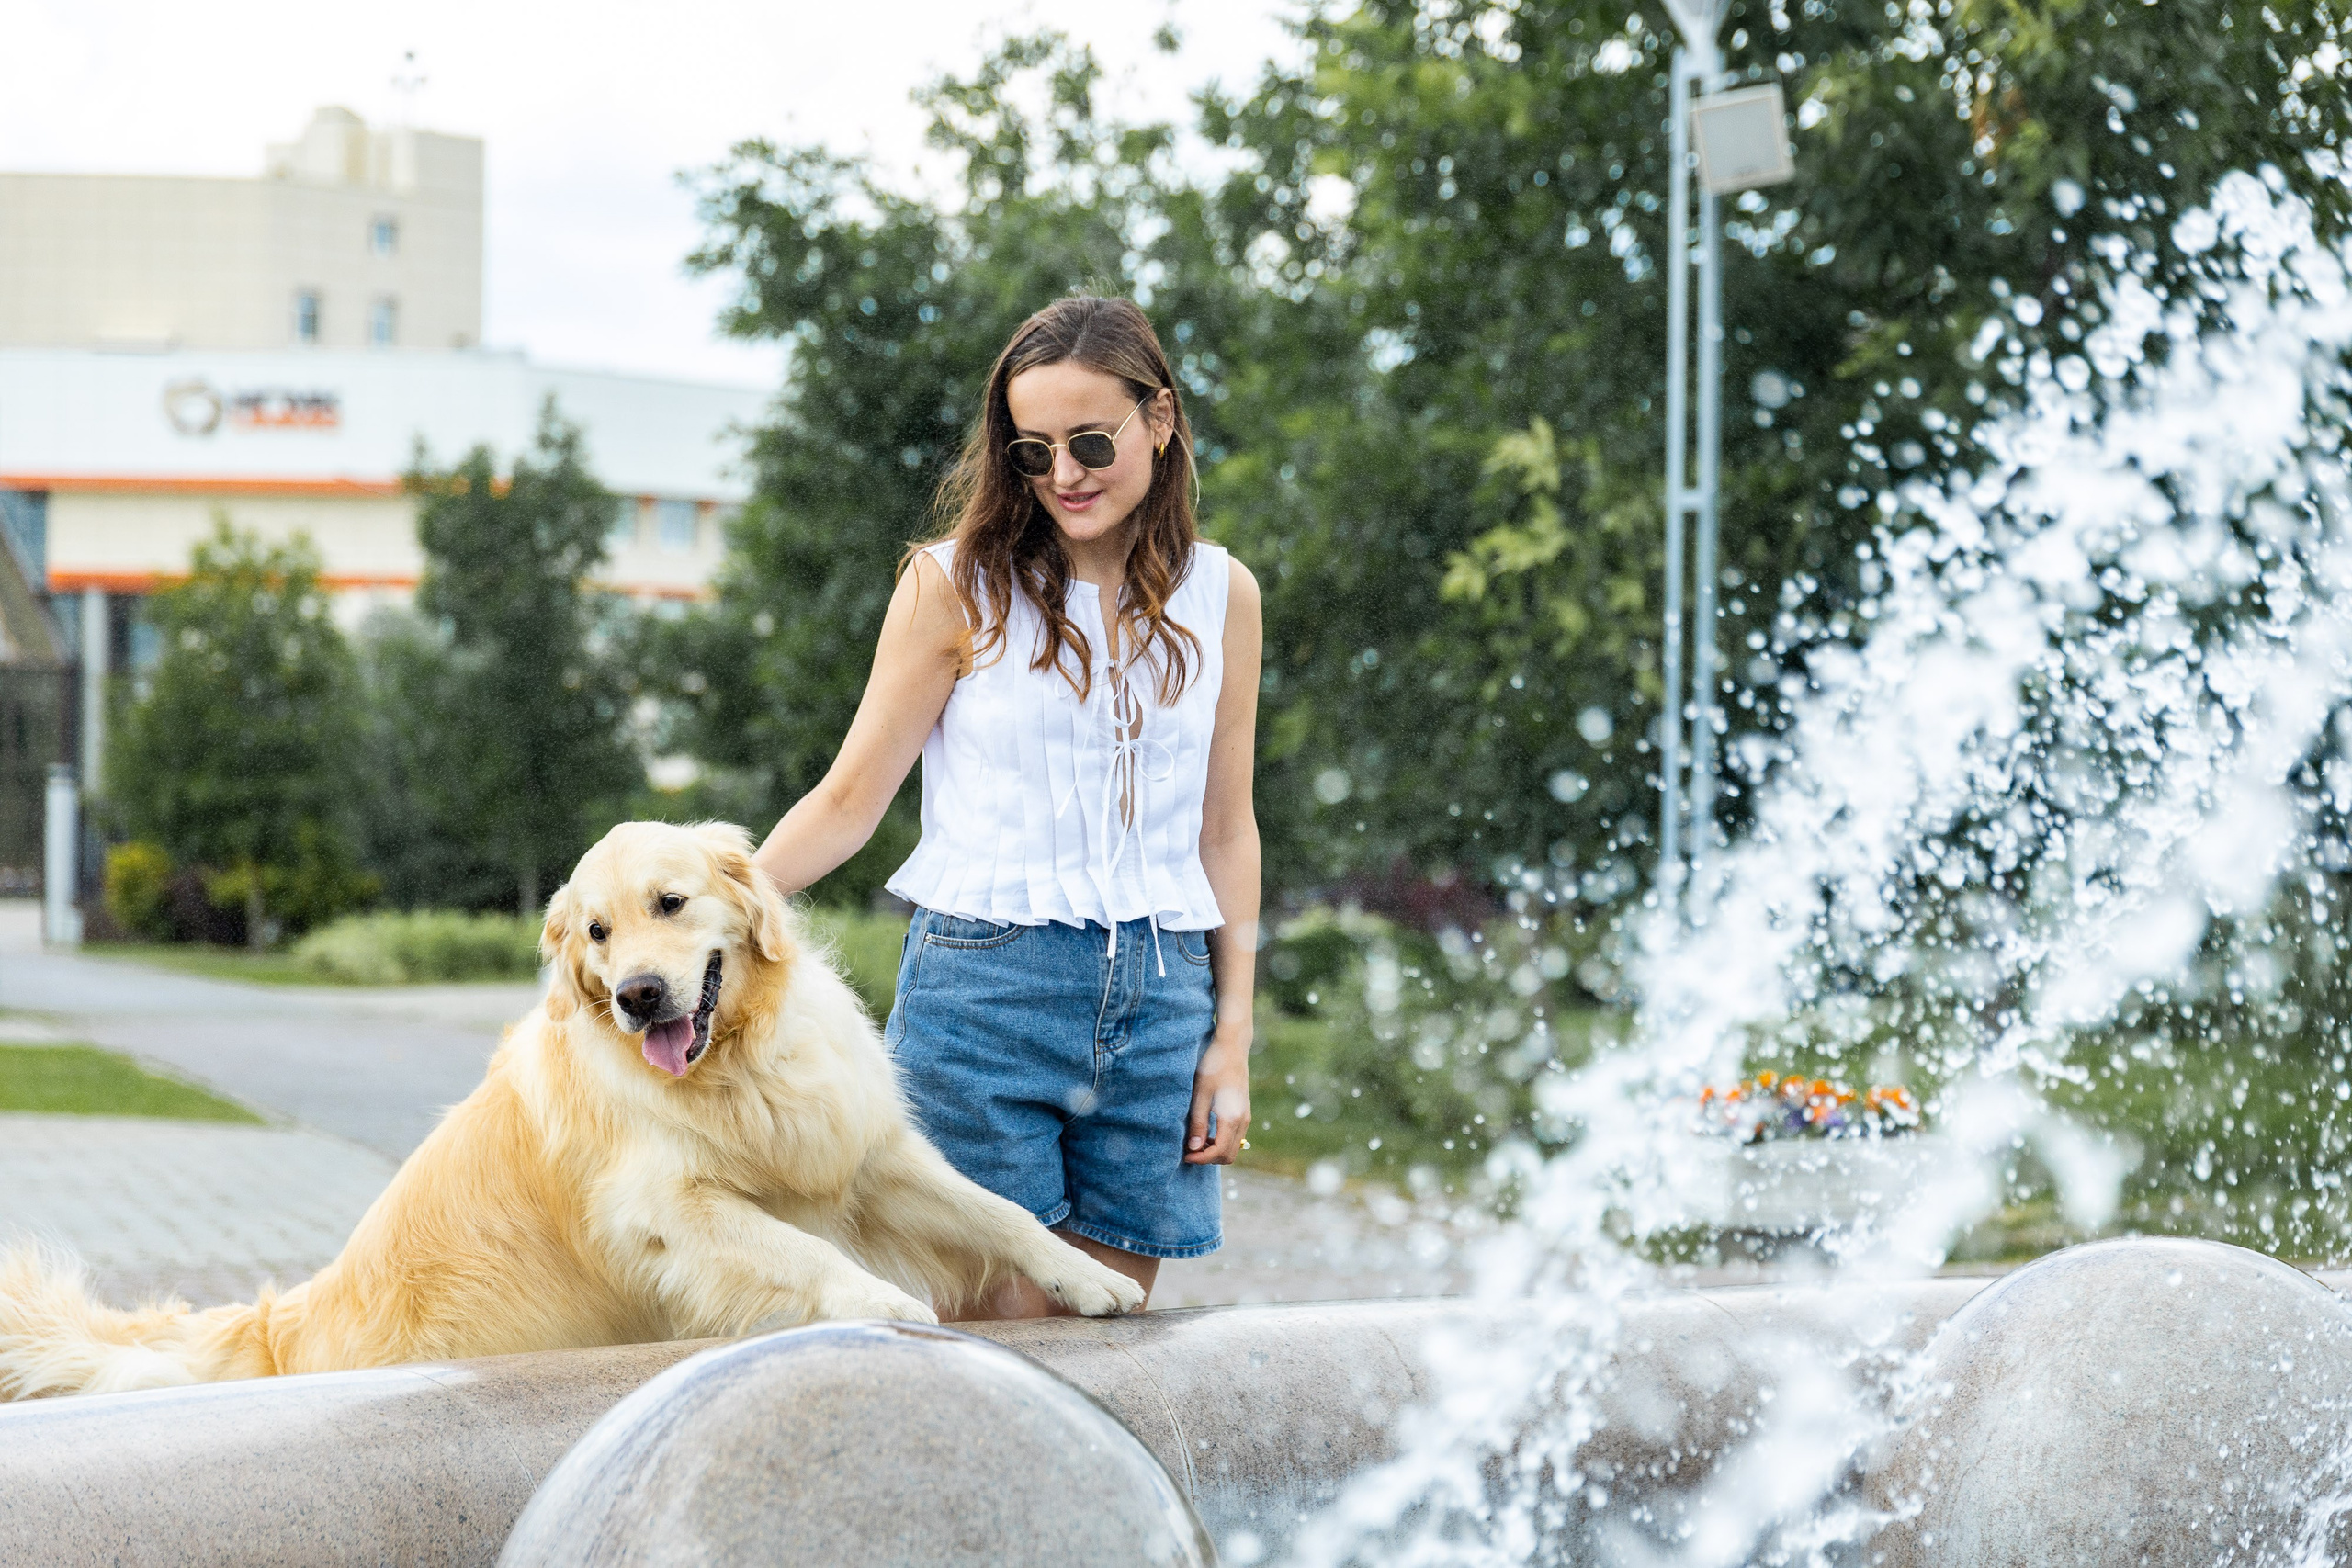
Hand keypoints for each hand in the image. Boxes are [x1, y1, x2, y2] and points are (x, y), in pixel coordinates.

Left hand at [1184, 1030, 1251, 1164]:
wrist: (1232, 1048)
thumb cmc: (1213, 1067)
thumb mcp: (1200, 1095)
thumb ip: (1198, 1123)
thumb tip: (1193, 1148)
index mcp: (1231, 1118)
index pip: (1218, 1152)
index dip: (1201, 1159)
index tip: (1185, 1155)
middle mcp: (1243, 1121)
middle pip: (1228, 1156)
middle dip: (1208, 1158)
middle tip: (1188, 1150)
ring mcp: (1246, 1117)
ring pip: (1233, 1148)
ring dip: (1214, 1151)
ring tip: (1195, 1141)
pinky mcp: (1244, 1112)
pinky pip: (1235, 1137)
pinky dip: (1221, 1142)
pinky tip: (1205, 1132)